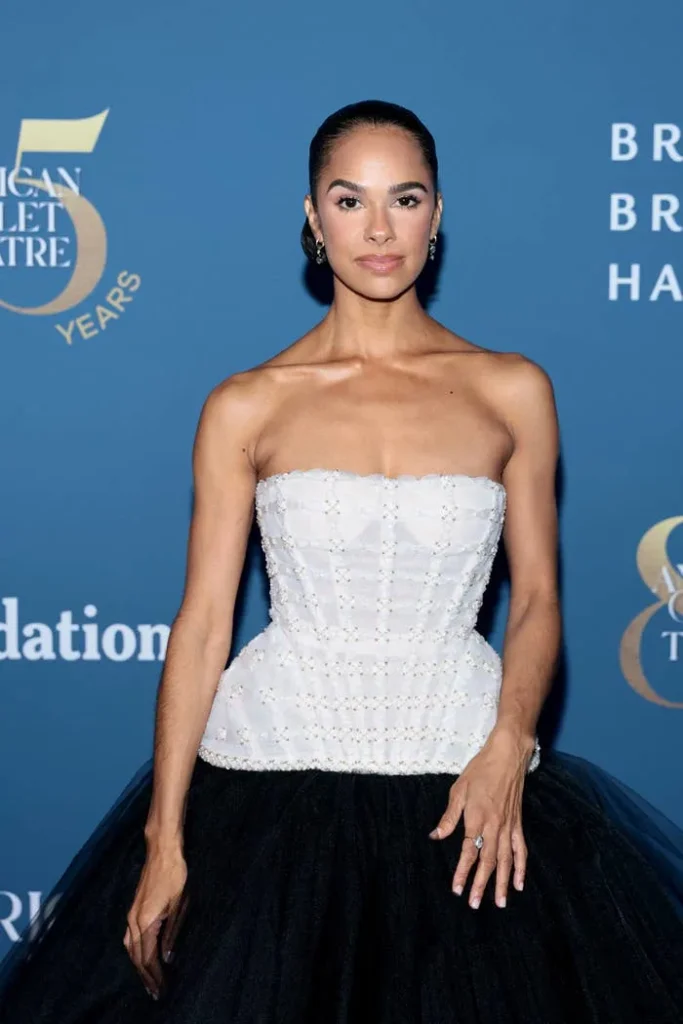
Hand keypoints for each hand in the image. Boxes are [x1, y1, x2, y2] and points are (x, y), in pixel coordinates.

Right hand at [123, 846, 187, 998]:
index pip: (148, 958)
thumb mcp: (179, 905)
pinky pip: (129, 938)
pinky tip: (141, 957)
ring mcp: (131, 915)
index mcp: (145, 922)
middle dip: (146, 976)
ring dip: (138, 966)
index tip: (162, 990)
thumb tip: (167, 959)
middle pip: (136, 957)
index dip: (155, 976)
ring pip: (130, 949)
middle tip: (156, 993)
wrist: (162, 851)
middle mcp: (133, 921)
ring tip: (148, 981)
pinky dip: (135, 952)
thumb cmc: (175, 875)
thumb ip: (172, 933)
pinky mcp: (133, 910)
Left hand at [428, 727, 534, 908]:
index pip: (469, 851)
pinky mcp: (518, 824)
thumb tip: (435, 836)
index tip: (456, 888)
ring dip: (501, 882)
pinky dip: (521, 868)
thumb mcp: (459, 789)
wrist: (508, 756)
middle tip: (474, 904)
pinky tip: (519, 884)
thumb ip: (449, 816)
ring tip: (499, 903)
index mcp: (477, 817)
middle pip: (488, 861)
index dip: (462, 871)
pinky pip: (520, 850)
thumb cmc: (480, 770)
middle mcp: (495, 825)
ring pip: (505, 860)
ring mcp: (509, 826)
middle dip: (481, 884)